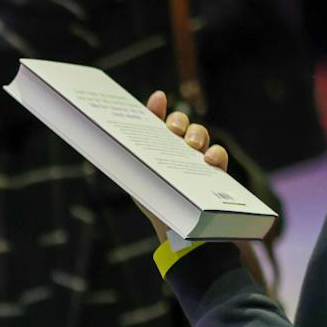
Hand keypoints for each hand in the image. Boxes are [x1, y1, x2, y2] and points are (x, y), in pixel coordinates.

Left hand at [129, 91, 224, 237]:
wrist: (174, 228)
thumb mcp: (136, 181)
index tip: (158, 98)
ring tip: (191, 145)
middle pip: (180, 123)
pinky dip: (215, 153)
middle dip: (177, 121)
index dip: (156, 107)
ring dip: (196, 134)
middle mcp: (178, 146)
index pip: (156, 120)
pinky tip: (208, 159)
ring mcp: (197, 156)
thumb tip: (107, 147)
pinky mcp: (215, 169)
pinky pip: (219, 155)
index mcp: (157, 144)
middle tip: (173, 130)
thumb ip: (128, 162)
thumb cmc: (153, 202)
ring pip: (200, 134)